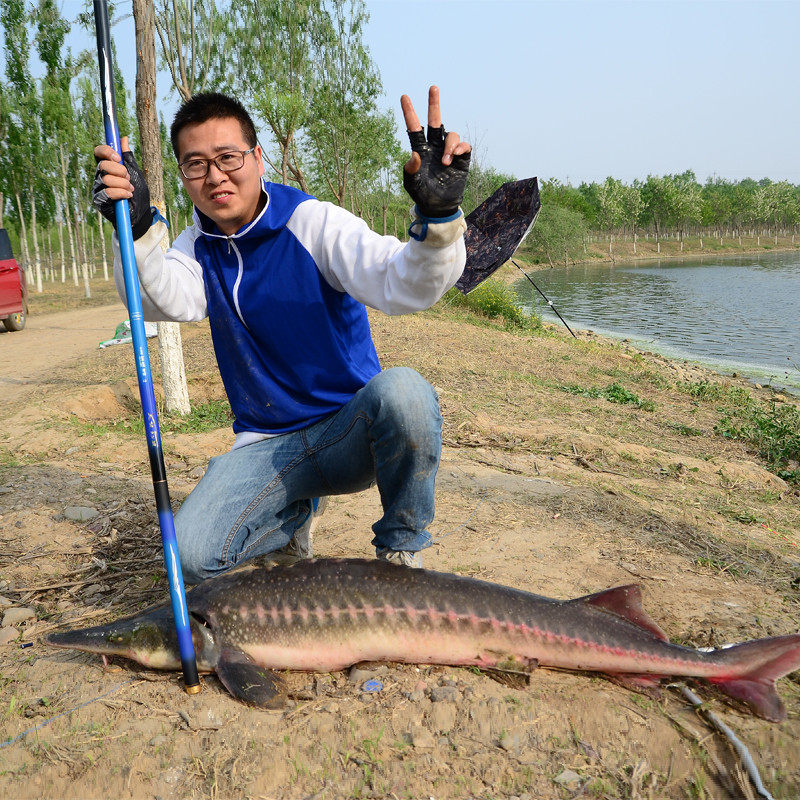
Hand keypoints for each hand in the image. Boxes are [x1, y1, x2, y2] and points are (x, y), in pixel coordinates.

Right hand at [92, 136, 152, 239]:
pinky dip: (120, 193)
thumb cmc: (138, 193)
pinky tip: (127, 195)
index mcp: (107, 167)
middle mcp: (100, 176)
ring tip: (130, 189)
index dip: (106, 152)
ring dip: (123, 184)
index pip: (98, 152)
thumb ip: (128, 157)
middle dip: (120, 171)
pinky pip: (107, 192)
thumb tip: (124, 138)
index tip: (118, 158)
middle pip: (103, 165)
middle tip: (129, 179)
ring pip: (107, 179)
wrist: (141, 213)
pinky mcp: (99, 201)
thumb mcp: (135, 172)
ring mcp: (98, 188)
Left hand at [401, 86, 470, 217]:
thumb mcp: (411, 184)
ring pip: (451, 134)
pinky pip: (464, 145)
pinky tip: (455, 157)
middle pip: (435, 121)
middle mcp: (435, 147)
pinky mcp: (462, 159)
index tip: (403, 97)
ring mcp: (448, 152)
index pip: (414, 128)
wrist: (439, 207)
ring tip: (446, 161)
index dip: (409, 113)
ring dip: (450, 144)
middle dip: (434, 104)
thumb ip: (410, 169)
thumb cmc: (422, 195)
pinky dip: (460, 147)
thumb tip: (415, 153)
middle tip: (432, 87)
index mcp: (420, 150)